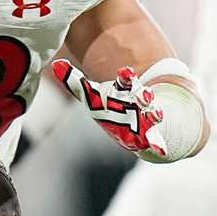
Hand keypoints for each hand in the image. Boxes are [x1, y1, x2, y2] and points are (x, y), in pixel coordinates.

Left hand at [51, 60, 168, 158]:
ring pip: (152, 114)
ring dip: (154, 114)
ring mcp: (146, 119)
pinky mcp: (149, 137)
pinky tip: (160, 151)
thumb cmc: (107, 107)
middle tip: (145, 93)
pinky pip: (155, 141)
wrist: (127, 127)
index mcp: (124, 90)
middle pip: (143, 96)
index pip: (126, 80)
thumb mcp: (90, 94)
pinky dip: (158, 145)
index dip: (126, 76)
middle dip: (144, 94)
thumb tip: (56, 64)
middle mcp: (138, 102)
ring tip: (156, 114)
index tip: (125, 71)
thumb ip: (74, 81)